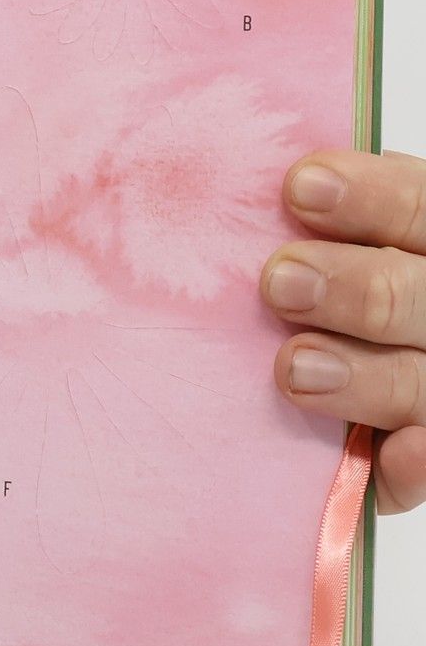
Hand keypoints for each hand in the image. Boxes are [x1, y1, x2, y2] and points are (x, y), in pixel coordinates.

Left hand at [264, 151, 425, 512]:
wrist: (349, 393)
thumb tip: (237, 185)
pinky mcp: (421, 447)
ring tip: (292, 368)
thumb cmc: (315, 301)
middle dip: (358, 287)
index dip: (373, 195)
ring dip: (367, 375)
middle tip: (279, 282)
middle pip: (422, 295)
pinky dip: (417, 460)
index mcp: (424, 244)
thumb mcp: (324, 249)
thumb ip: (307, 228)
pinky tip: (392, 453)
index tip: (299, 188)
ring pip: (425, 380)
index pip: (421, 206)